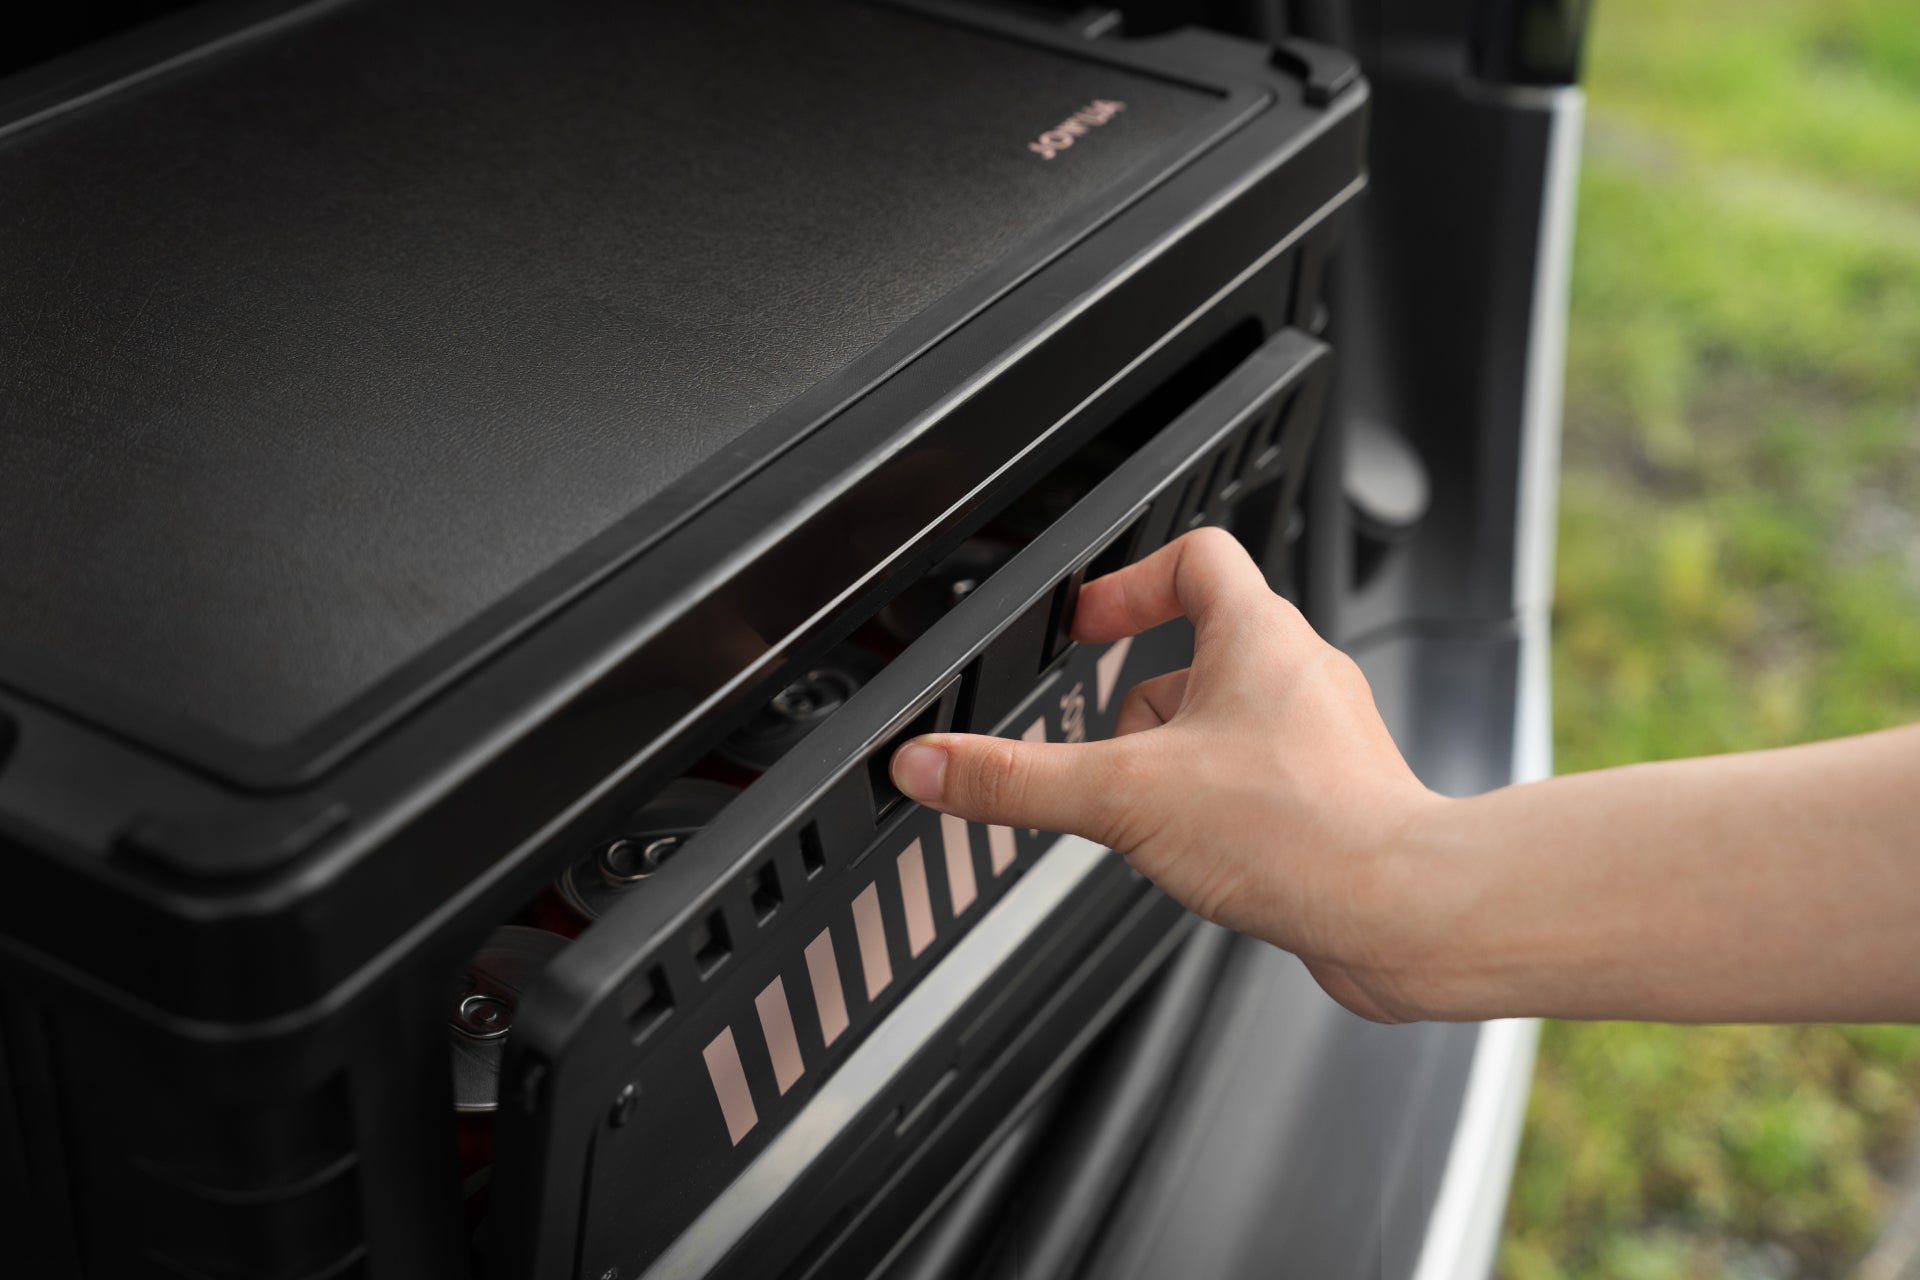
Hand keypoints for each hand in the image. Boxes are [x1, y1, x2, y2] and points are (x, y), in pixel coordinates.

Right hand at [889, 527, 1446, 1022]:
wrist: (1401, 915)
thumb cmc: (1303, 833)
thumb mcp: (1123, 798)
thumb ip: (1018, 781)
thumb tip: (932, 764)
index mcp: (1257, 635)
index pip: (1193, 557)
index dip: (1129, 584)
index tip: (1085, 627)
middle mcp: (1299, 674)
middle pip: (1195, 652)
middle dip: (1135, 705)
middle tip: (1104, 751)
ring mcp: (1322, 739)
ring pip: (1223, 725)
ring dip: (1174, 762)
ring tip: (1152, 816)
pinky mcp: (1335, 799)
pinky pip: (1255, 782)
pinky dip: (1216, 808)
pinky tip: (1201, 857)